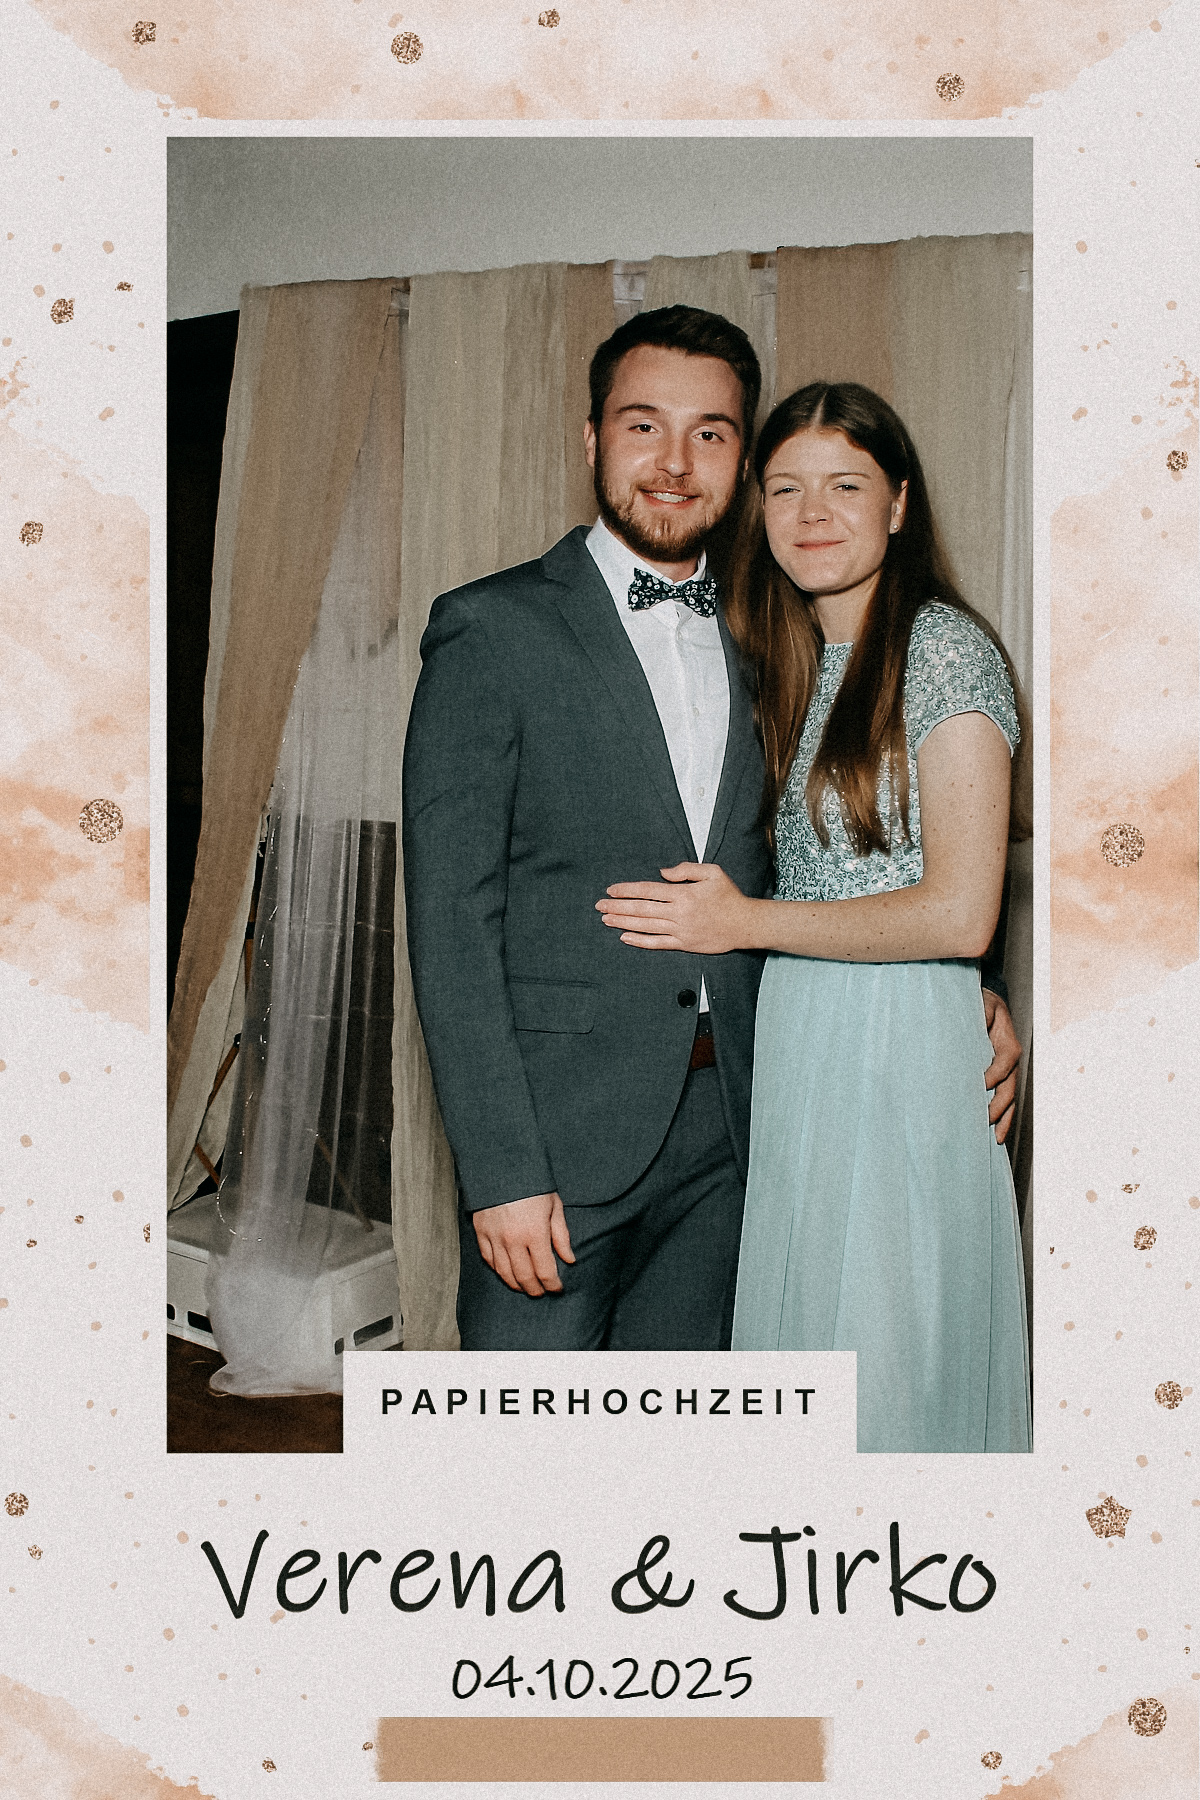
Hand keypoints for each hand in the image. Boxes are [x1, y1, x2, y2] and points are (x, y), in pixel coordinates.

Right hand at [472, 1191, 574, 1295]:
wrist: (502, 1164)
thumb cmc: (533, 1184)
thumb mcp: (554, 1206)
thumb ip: (561, 1235)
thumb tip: (569, 1259)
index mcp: (535, 1232)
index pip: (545, 1270)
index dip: (553, 1284)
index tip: (558, 1288)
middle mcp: (513, 1239)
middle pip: (524, 1277)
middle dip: (535, 1289)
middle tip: (542, 1292)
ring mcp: (495, 1236)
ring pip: (505, 1272)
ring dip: (516, 1284)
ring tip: (525, 1287)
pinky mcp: (481, 1231)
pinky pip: (488, 1259)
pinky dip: (498, 1270)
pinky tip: (507, 1273)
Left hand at [596, 862, 751, 952]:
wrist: (745, 924)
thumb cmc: (729, 896)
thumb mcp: (712, 873)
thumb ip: (686, 870)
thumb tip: (662, 872)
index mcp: (683, 894)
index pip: (648, 890)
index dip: (626, 890)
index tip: (611, 890)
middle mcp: (678, 913)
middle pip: (641, 909)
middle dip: (617, 907)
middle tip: (599, 906)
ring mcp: (680, 931)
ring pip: (645, 926)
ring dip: (623, 923)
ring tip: (606, 920)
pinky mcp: (684, 945)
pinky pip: (657, 943)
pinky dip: (639, 941)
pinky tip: (625, 938)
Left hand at [982, 989, 1020, 1144]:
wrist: (986, 1002)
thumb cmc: (979, 1003)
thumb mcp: (980, 1005)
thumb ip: (979, 1015)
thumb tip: (968, 1024)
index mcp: (1007, 1041)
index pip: (1006, 1060)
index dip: (995, 1073)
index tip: (981, 1085)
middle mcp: (1011, 1058)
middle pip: (1010, 1084)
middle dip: (1000, 1104)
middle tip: (986, 1119)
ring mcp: (1008, 1070)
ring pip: (1010, 1097)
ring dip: (1004, 1118)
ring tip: (996, 1138)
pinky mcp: (1001, 1076)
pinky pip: (1004, 1098)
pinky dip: (1002, 1116)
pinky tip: (996, 1132)